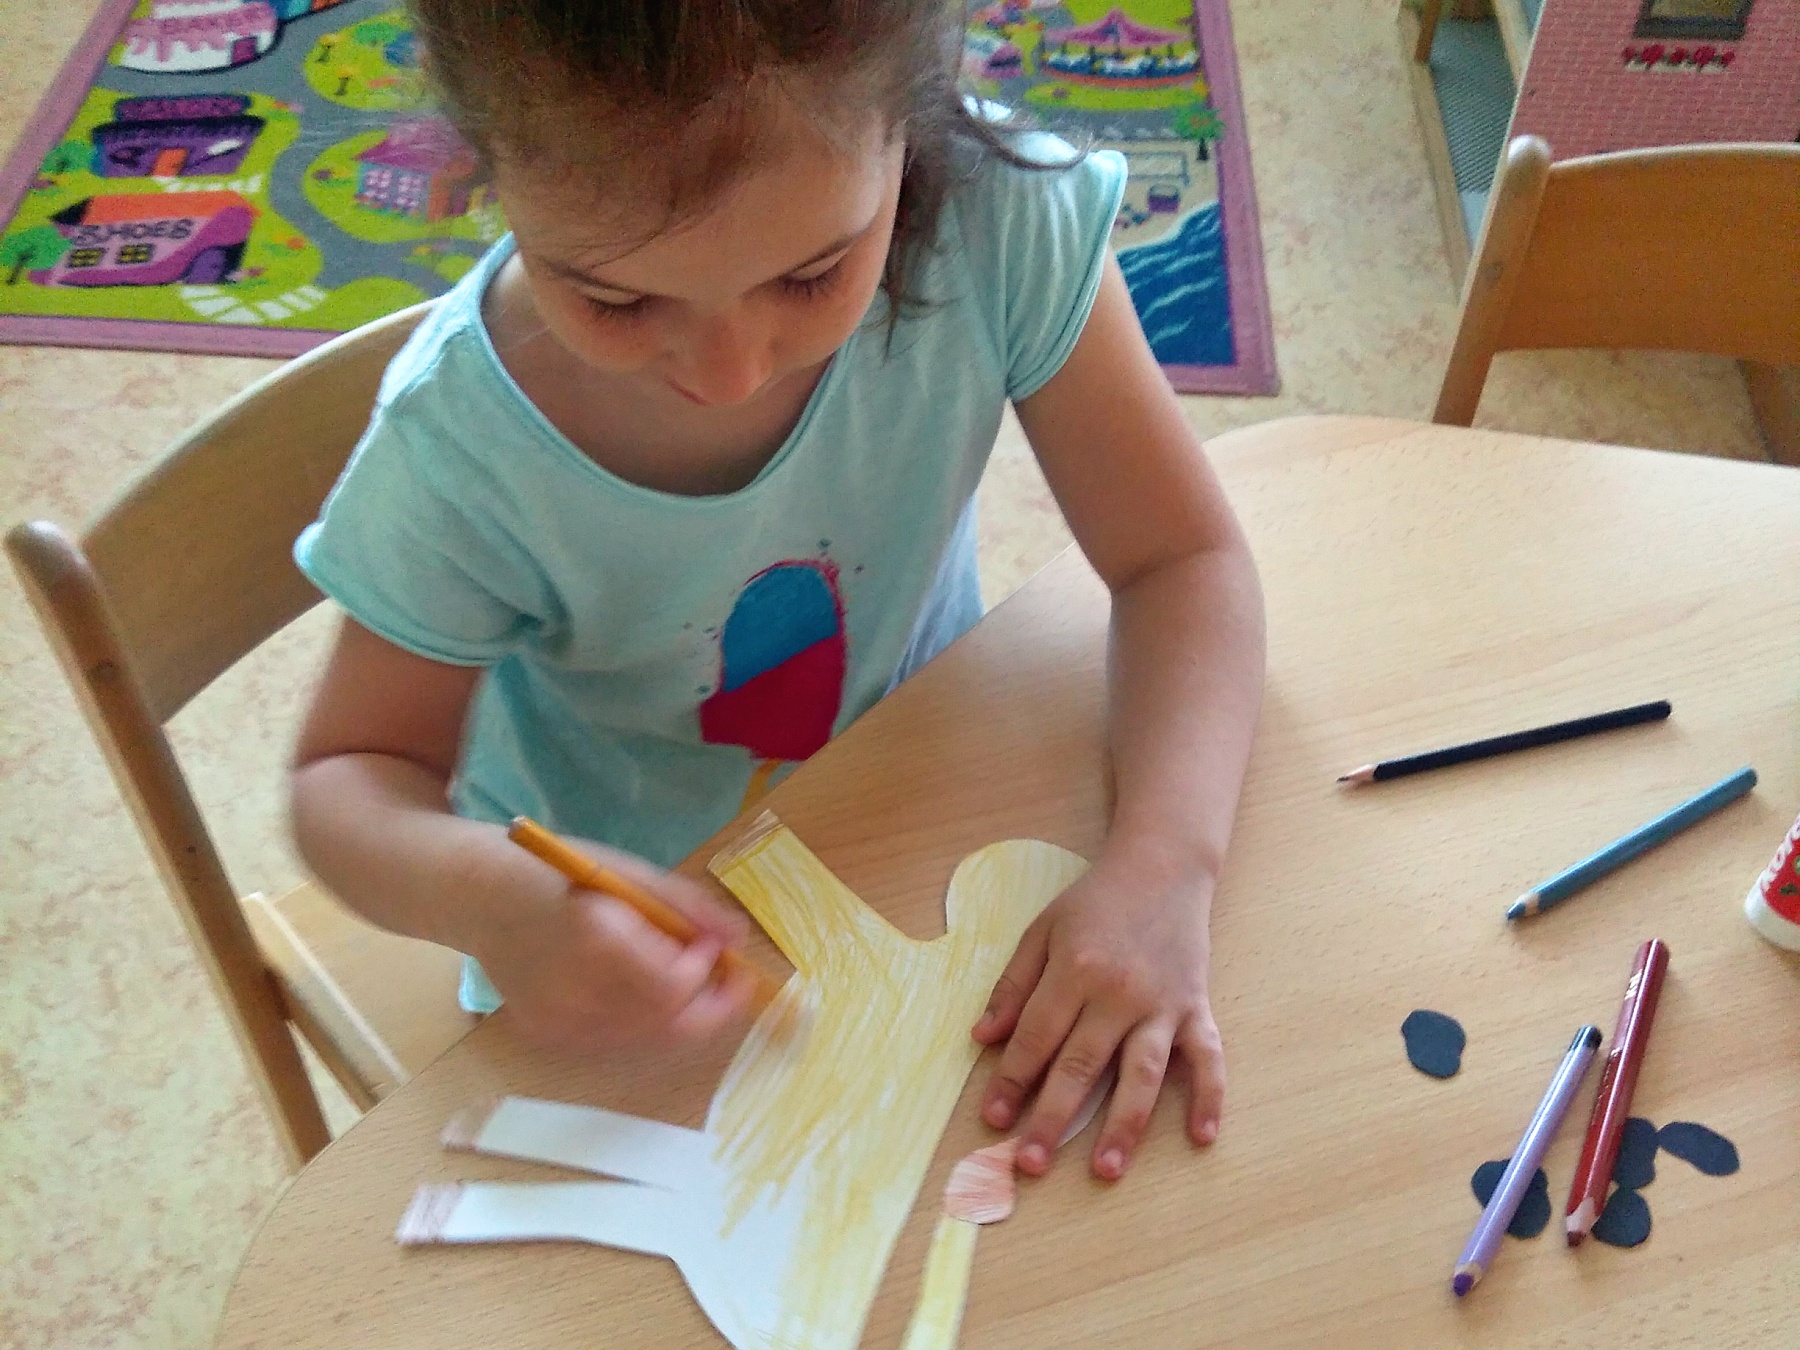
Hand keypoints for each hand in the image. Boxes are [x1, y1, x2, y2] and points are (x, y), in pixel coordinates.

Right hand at [470, 833, 760, 1052]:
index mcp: (594, 937)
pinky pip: (614, 1042)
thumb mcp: (629, 873)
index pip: (672, 987)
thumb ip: (687, 906)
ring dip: (678, 1015)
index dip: (707, 974)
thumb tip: (738, 937)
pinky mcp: (546, 1036)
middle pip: (665, 1026)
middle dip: (709, 1008)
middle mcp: (573, 989)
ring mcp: (556, 1021)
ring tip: (686, 980)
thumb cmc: (560, 874)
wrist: (480, 897)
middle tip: (730, 982)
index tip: (718, 949)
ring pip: (644, 1039)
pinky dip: (643, 1023)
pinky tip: (643, 993)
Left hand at [971, 848, 1224, 1180]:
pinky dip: (1209, 1097)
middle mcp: (1119, 992)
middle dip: (1052, 1117)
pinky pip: (1208, 1057)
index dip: (1011, 1080)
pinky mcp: (1197, 1007)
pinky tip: (1202, 1136)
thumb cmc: (1095, 902)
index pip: (1036, 1037)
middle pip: (1082, 1065)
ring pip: (1142, 1074)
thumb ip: (1014, 985)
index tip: (992, 1118)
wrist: (1162, 867)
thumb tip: (984, 1038)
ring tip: (1104, 1169)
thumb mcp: (1041, 931)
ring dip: (1124, 1125)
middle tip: (1029, 1164)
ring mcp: (1163, 1004)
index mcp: (1075, 969)